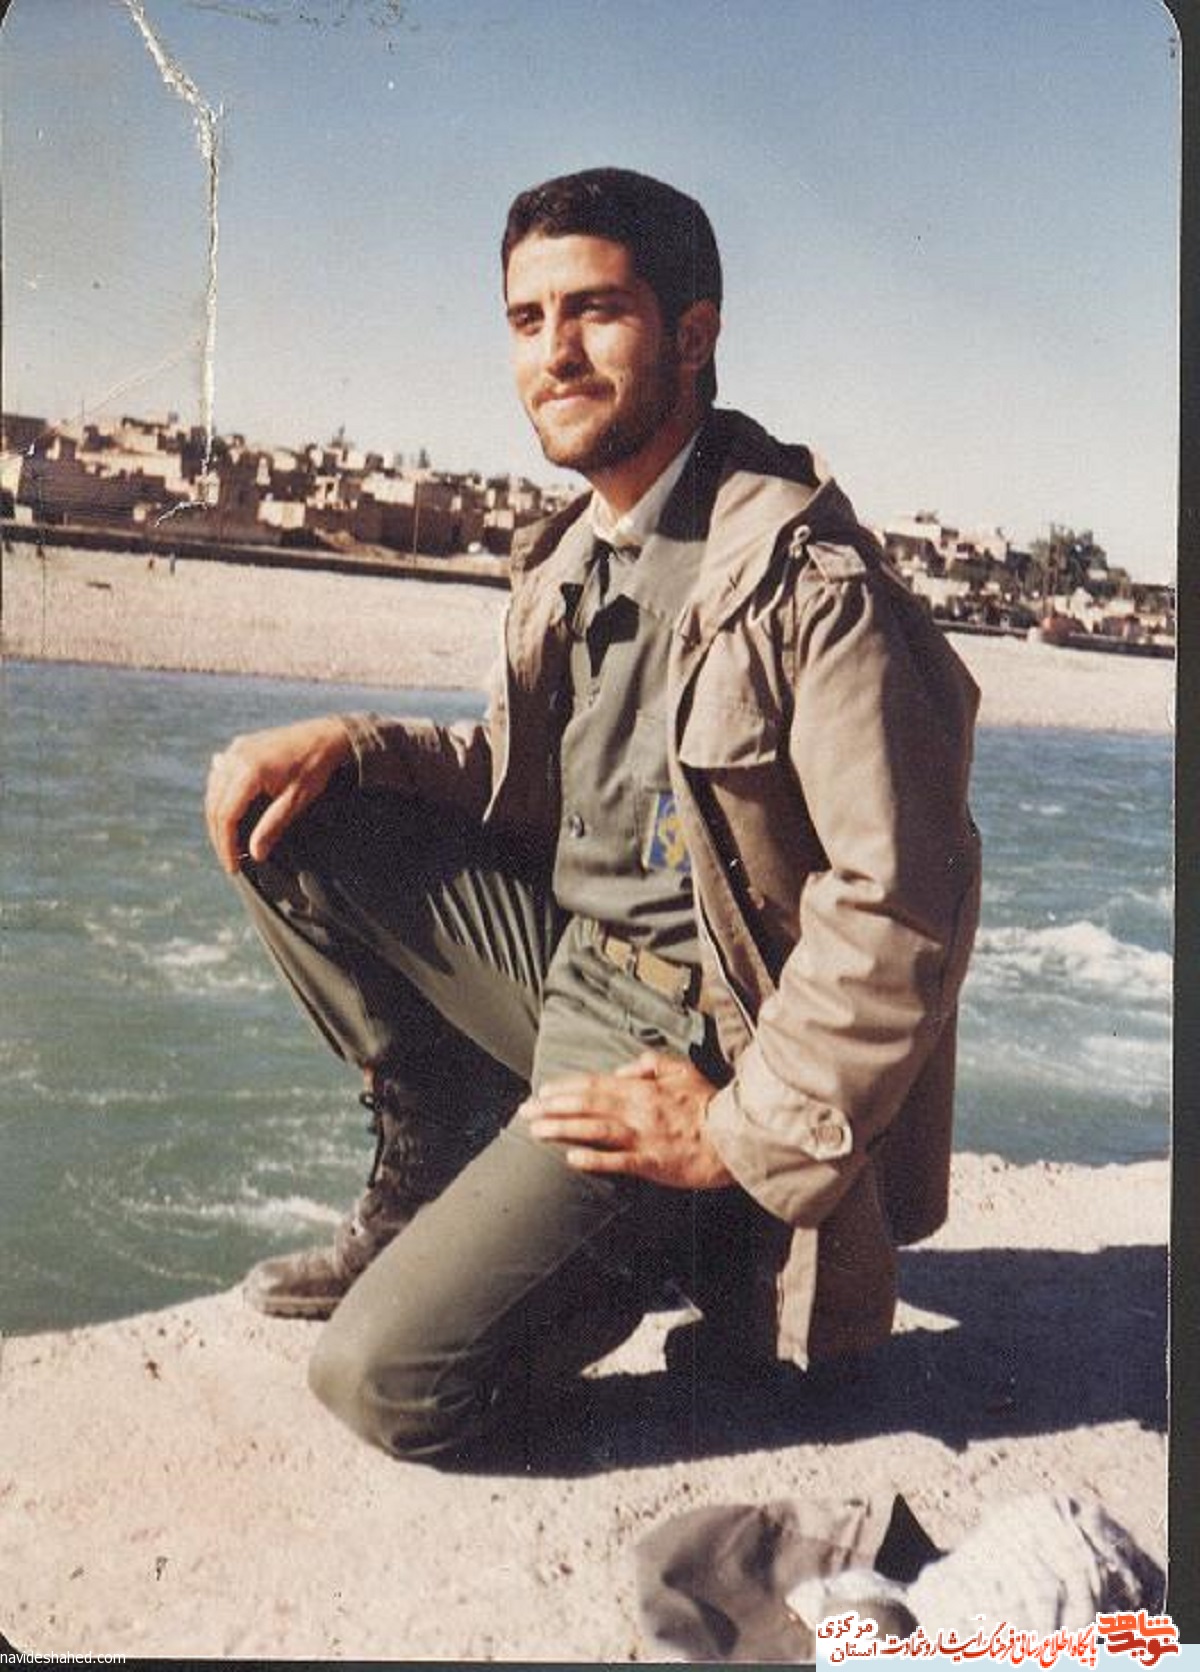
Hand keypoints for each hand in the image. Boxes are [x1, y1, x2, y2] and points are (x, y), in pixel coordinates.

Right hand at [204, 716, 353, 873]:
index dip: (226, 844)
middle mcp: (235, 757)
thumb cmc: (314, 768)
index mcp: (248, 771)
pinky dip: (220, 798)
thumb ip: (272, 826)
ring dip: (217, 818)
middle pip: (214, 805)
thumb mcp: (296, 801)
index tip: (233, 867)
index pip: (226, 815)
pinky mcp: (239, 747)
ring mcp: (234, 749)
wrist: (325, 735)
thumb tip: (254, 854)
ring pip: (213, 791)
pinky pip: (220, 776)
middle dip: (220, 836)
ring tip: (228, 842)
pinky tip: (227, 815)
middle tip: (230, 859)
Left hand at [519, 1051, 734, 1189]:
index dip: (566, 1087)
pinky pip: (618, 1161)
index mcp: (643, 1088)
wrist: (735, 1136)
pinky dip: (594, 1159)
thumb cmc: (709, 1103)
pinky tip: (571, 1158)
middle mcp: (637, 1110)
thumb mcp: (683, 1071)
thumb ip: (651, 1064)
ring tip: (537, 1131)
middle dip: (552, 1107)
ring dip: (563, 1129)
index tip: (543, 1090)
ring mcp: (643, 1137)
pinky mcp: (652, 1163)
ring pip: (595, 1130)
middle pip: (587, 1105)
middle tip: (525, 1111)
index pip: (596, 1084)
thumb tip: (624, 1067)